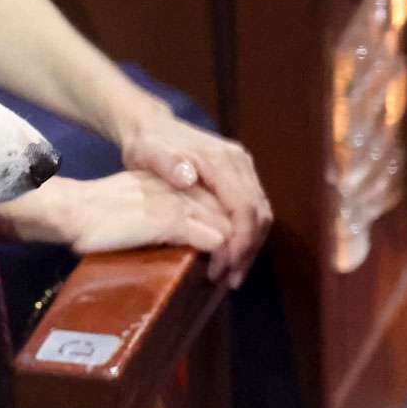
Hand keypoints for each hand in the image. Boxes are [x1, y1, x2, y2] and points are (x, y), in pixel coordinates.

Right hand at [0, 172, 232, 262]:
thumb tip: (179, 232)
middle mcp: (183, 187)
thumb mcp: (138, 200)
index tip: (230, 253)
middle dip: (240, 244)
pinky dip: (221, 259)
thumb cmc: (96, 213)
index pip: (221, 200)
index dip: (232, 227)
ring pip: (230, 227)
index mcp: (177, 178)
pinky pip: (214, 240)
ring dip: (234, 254)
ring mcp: (179, 203)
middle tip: (235, 271)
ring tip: (228, 276)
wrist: (73, 210)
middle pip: (232, 213)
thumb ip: (163, 208)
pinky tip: (214, 273)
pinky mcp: (171, 222)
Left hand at [117, 108, 270, 287]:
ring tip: (229, 275)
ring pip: (259, 215)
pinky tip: (228, 256)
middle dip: (247, 251)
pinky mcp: (237, 178)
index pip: (244, 207)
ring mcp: (241, 171)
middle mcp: (240, 164)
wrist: (151, 127)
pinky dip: (243, 236)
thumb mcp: (149, 152)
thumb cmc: (147, 143)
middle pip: (258, 215)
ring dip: (248, 248)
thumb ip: (166, 163)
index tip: (225, 268)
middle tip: (229, 280)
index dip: (239, 241)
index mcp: (223, 160)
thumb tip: (188, 176)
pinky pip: (249, 211)